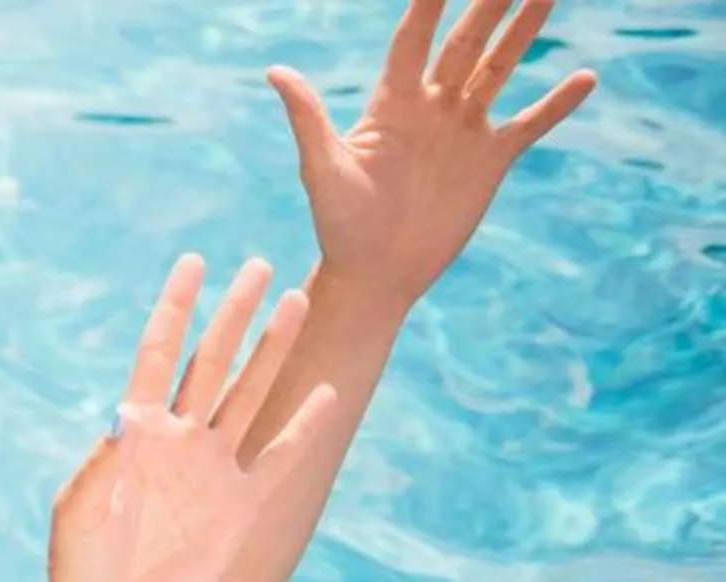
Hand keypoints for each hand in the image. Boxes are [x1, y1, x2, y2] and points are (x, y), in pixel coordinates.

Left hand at [48, 256, 343, 581]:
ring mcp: (211, 470)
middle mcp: (178, 441)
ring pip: (250, 394)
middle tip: (258, 264)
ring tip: (295, 300)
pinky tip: (327, 391)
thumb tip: (128, 409)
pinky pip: (278, 457)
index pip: (157, 355)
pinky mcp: (239, 505)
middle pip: (211, 362)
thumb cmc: (82, 569)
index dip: (175, 309)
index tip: (193, 263)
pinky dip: (303, 426)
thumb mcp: (80, 513)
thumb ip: (104, 461)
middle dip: (233, 314)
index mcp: (134, 434)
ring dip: (271, 350)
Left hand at [268, 0, 598, 301]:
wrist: (375, 275)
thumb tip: (275, 71)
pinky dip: (556, 104)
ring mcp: (463, 131)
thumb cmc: (339, 225)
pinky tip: (585, 77)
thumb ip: (308, 118)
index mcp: (391, 103)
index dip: (429, 2)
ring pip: (500, 68)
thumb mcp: (322, 169)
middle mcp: (431, 107)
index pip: (413, 38)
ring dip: (524, 31)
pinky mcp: (489, 160)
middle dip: (489, 4)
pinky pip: (529, 124)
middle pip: (465, 42)